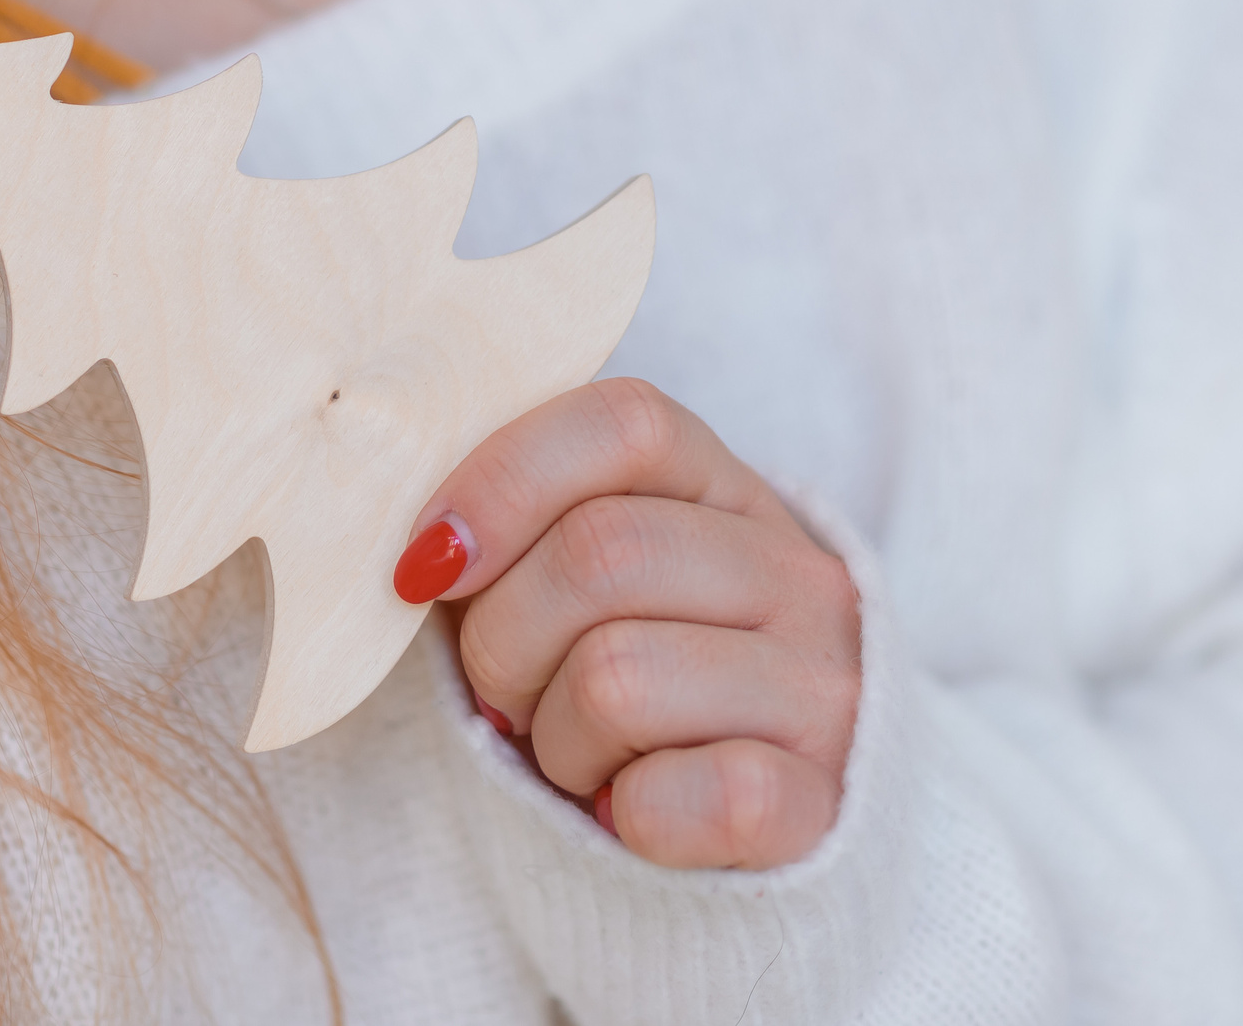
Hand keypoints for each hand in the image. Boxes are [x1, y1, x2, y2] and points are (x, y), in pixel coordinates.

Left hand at [393, 378, 859, 869]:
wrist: (766, 820)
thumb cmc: (635, 678)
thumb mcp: (585, 581)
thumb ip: (516, 531)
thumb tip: (419, 555)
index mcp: (730, 492)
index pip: (624, 423)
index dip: (504, 481)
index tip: (427, 565)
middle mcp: (798, 574)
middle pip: (600, 552)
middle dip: (502, 640)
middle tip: (504, 693)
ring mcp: (823, 688)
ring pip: (618, 679)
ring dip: (555, 739)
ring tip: (581, 753)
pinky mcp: (819, 804)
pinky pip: (675, 798)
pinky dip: (620, 815)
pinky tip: (631, 809)